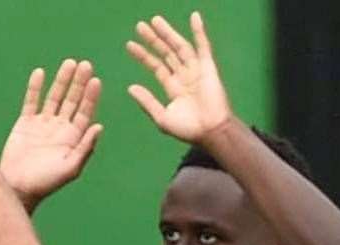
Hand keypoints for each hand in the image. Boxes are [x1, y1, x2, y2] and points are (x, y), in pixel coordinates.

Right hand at [0, 60, 102, 212]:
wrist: (17, 187)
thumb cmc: (46, 182)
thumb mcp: (70, 169)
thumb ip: (85, 148)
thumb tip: (99, 126)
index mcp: (73, 138)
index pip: (85, 112)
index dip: (91, 96)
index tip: (96, 80)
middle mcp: (60, 128)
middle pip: (72, 100)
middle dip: (79, 83)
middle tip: (86, 64)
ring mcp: (42, 124)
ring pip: (54, 97)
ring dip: (61, 80)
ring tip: (69, 63)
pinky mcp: (25, 123)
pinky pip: (31, 101)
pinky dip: (35, 87)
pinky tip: (40, 73)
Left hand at [125, 12, 231, 143]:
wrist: (209, 132)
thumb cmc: (187, 129)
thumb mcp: (162, 117)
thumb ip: (147, 101)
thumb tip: (130, 87)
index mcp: (173, 88)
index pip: (156, 66)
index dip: (144, 55)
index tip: (129, 44)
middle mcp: (184, 76)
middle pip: (166, 53)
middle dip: (153, 40)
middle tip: (140, 26)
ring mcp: (196, 71)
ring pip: (180, 47)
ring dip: (168, 33)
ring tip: (155, 20)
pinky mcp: (208, 68)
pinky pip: (203, 46)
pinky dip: (199, 31)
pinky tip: (194, 17)